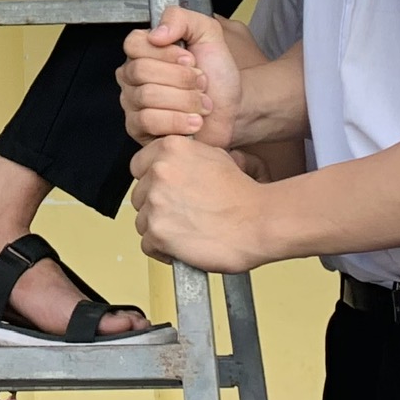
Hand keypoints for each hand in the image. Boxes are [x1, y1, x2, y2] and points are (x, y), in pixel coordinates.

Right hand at [120, 7, 240, 147]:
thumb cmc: (219, 76)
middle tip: (201, 83)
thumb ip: (181, 18)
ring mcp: (133, 103)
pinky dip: (178, 121)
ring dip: (185, 101)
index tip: (191, 59)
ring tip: (200, 104)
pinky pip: (148, 121)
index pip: (134, 43)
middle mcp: (133, 76)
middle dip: (182, 79)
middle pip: (141, 70)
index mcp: (145, 51)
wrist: (236, 111)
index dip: (166, 53)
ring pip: (147, 96)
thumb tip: (156, 33)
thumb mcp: (208, 34)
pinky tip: (193, 121)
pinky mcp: (138, 130)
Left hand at [131, 137, 272, 272]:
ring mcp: (156, 202)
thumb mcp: (215, 156)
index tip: (164, 192)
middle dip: (156, 207)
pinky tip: (182, 248)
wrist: (260, 221)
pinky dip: (163, 251)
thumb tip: (171, 165)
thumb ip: (185, 158)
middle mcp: (159, 172)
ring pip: (141, 221)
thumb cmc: (244, 195)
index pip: (139, 166)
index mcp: (170, 149)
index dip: (152, 182)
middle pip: (139, 195)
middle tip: (180, 216)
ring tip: (185, 233)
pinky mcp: (158, 232)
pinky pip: (147, 245)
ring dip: (159, 229)